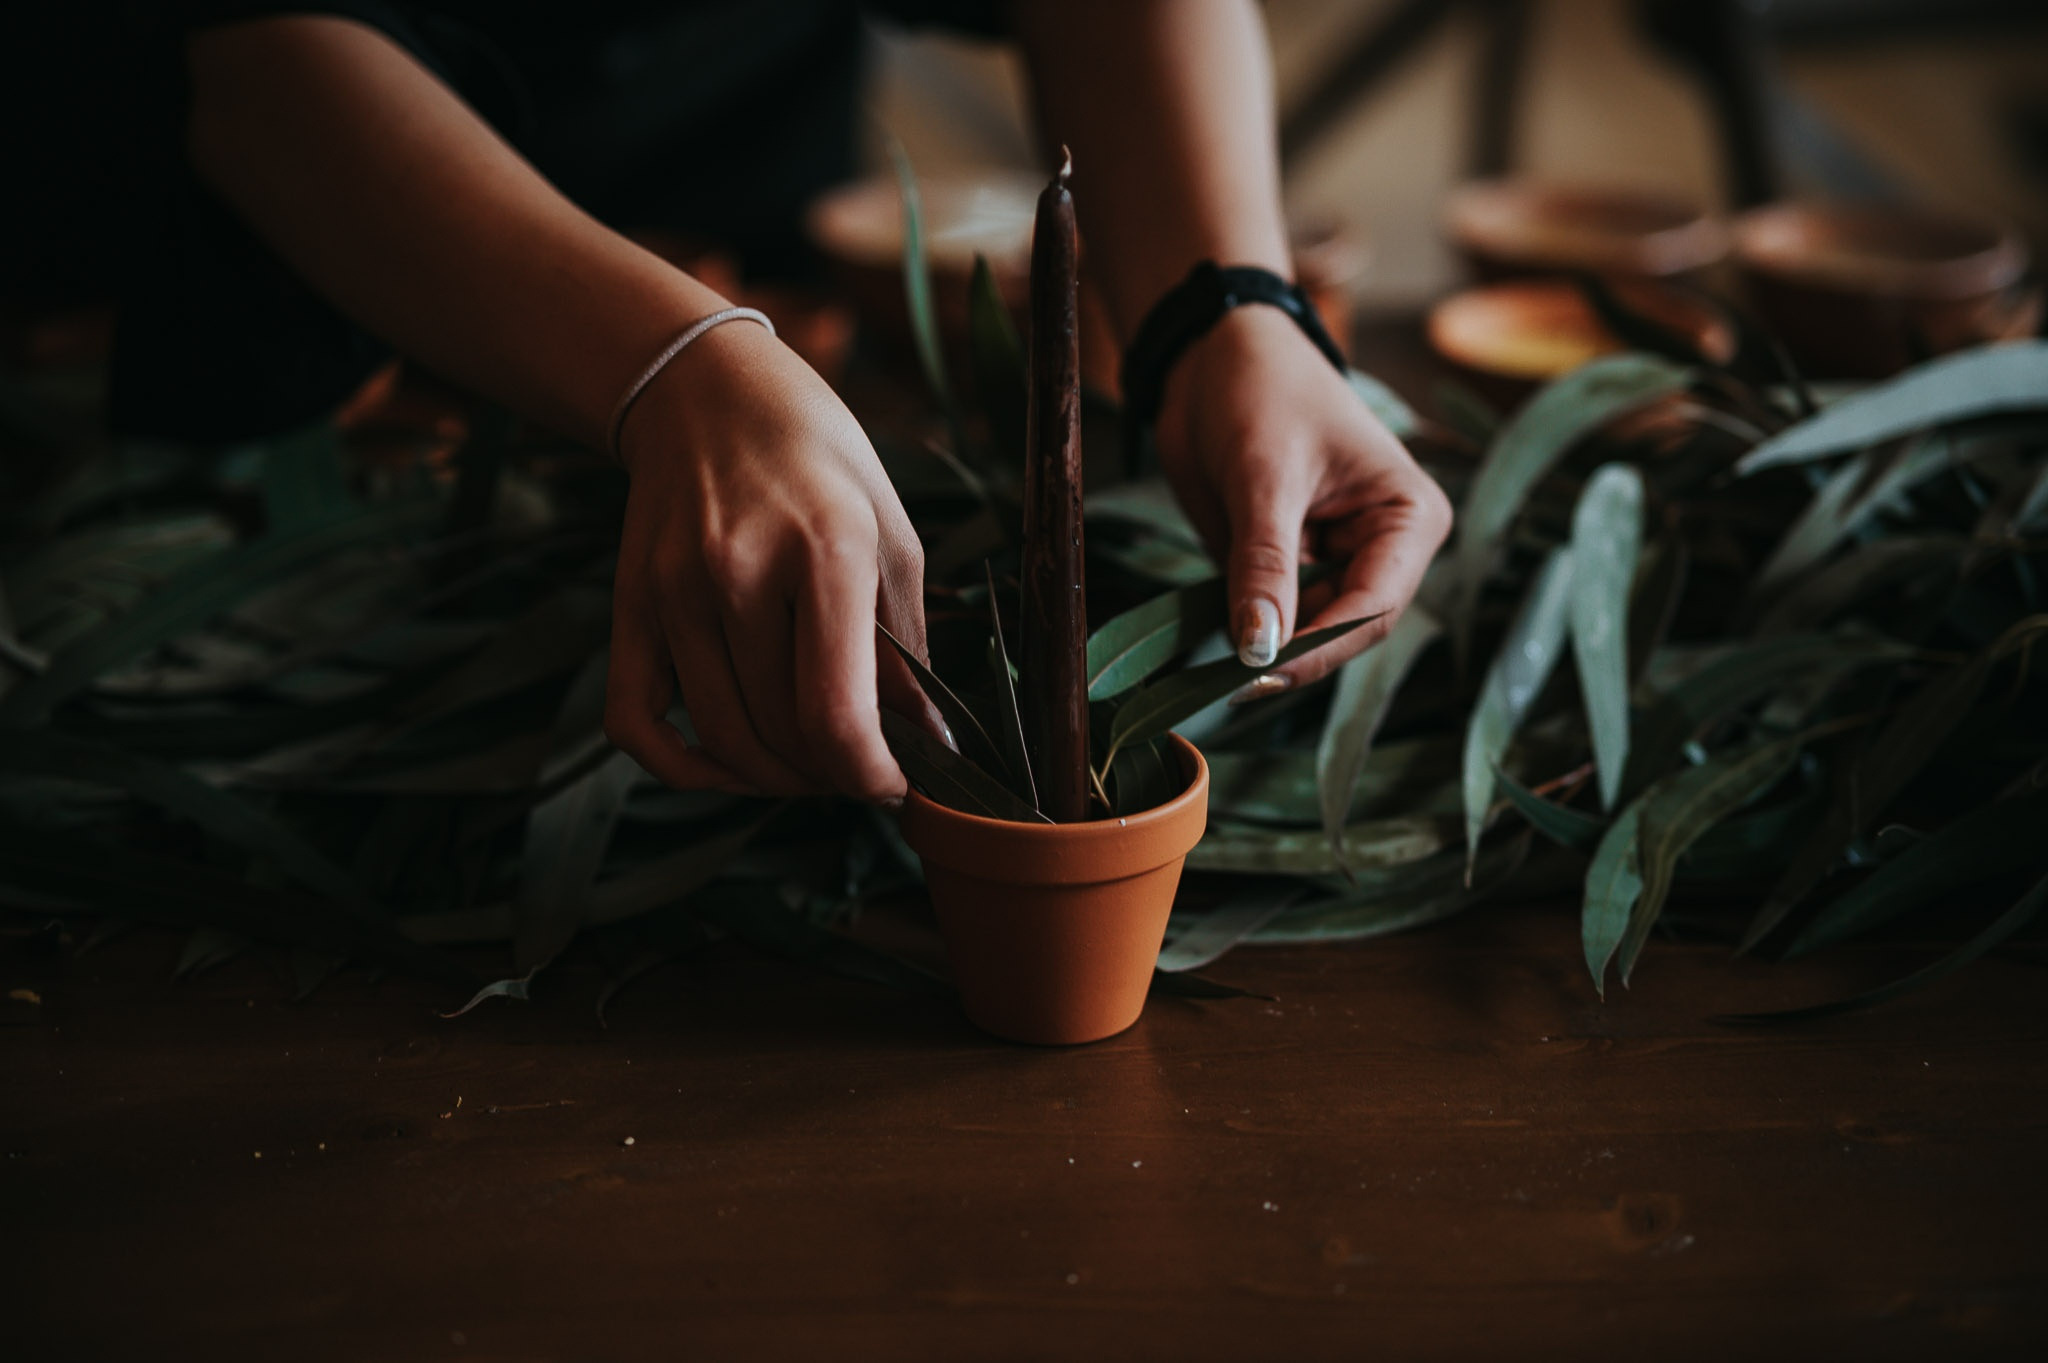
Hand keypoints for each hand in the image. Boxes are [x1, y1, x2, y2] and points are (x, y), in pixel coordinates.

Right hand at [603, 321, 930, 801]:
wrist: (708, 393)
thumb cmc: (818, 461)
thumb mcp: (889, 536)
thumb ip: (906, 648)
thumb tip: (927, 745)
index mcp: (823, 548)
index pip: (835, 713)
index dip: (871, 774)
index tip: (893, 783)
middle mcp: (737, 571)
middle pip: (781, 735)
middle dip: (832, 775)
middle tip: (859, 767)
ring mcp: (673, 592)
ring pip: (722, 738)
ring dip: (774, 777)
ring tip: (811, 763)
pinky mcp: (630, 607)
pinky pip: (636, 725)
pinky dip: (684, 766)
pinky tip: (730, 762)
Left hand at [1152, 305, 1452, 690]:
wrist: (1212, 353)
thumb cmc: (1260, 389)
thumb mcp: (1263, 476)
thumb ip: (1263, 565)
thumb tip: (1259, 649)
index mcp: (1408, 517)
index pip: (1374, 607)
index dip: (1320, 647)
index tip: (1261, 674)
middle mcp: (1383, 547)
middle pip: (1346, 630)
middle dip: (1292, 655)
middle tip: (1230, 682)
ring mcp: (1336, 560)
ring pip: (1308, 633)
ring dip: (1264, 648)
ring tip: (1215, 664)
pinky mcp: (1292, 565)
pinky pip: (1273, 616)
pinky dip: (1244, 629)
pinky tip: (1212, 638)